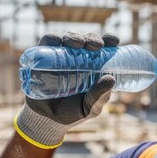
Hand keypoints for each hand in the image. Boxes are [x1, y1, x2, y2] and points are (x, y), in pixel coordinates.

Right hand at [15, 31, 118, 148]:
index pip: (104, 48)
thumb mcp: (90, 107)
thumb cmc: (73, 112)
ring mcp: (61, 56)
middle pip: (88, 40)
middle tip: (96, 45)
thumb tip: (110, 79)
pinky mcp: (43, 58)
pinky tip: (58, 41)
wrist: (47, 120)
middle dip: (93, 38)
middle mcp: (79, 57)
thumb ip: (100, 96)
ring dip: (75, 37)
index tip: (114, 40)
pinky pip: (47, 42)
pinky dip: (53, 38)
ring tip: (79, 44)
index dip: (109, 39)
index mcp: (95, 66)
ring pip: (69, 38)